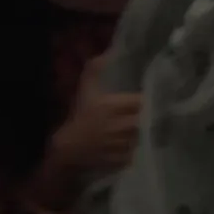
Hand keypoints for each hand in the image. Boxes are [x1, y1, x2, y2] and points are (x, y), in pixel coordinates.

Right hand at [49, 54, 141, 171]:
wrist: (66, 149)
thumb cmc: (79, 117)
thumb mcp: (86, 92)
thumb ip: (94, 72)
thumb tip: (105, 54)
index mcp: (111, 107)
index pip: (140, 101)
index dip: (144, 101)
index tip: (146, 100)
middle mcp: (117, 125)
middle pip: (144, 119)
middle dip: (146, 117)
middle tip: (147, 115)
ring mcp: (119, 144)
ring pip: (141, 136)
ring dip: (142, 133)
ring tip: (142, 130)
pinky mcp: (120, 159)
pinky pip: (136, 152)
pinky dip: (135, 149)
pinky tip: (132, 145)